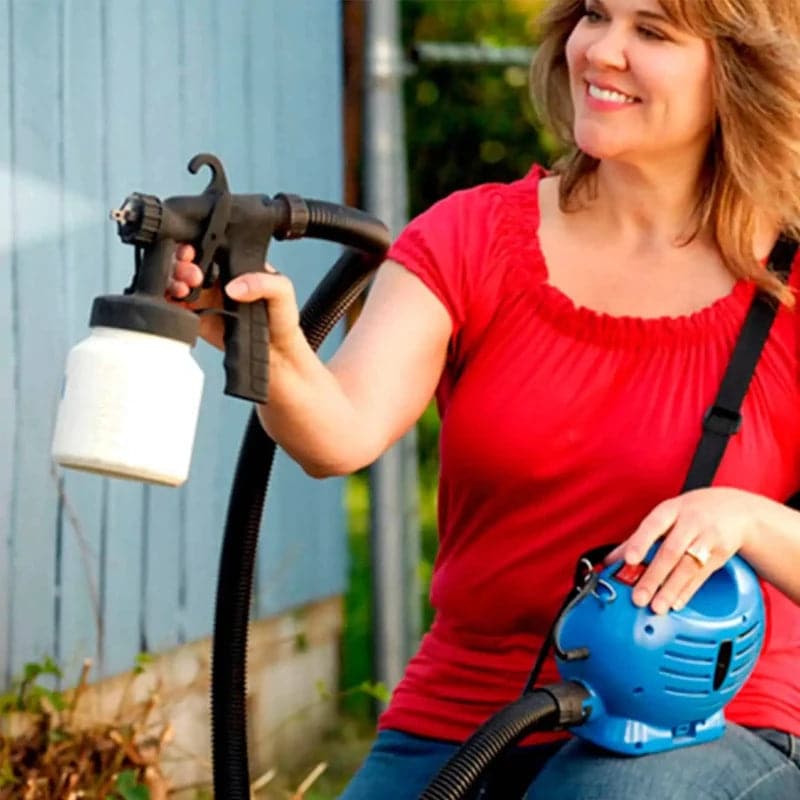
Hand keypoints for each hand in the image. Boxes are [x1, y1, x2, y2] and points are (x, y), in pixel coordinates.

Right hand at [169, 244, 300, 352]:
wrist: (278, 353)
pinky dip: (171, 304)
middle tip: (191, 275)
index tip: (193, 252)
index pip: (211, 249)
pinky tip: (177, 304)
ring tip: (184, 289)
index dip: (197, 247)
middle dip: (182, 264)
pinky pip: (178, 308)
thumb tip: (235, 286)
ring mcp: (206, 299)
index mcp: (235, 266)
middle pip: (189, 263)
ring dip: (174, 282)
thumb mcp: (283, 292)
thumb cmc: (282, 319)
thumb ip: (263, 283)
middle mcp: (218, 280)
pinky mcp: (198, 319)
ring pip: (180, 283)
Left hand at [605, 487, 766, 614]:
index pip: (653, 526)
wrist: (735, 509)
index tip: (629, 560)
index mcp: (670, 510)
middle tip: (639, 597)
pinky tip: (676, 604)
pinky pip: (702, 576)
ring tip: (656, 606)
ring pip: (687, 567)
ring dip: (670, 589)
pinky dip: (688, 591)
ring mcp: (708, 538)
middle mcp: (690, 522)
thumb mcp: (666, 516)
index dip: (640, 542)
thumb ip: (638, 538)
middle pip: (671, 551)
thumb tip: (609, 560)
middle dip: (653, 576)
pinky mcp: (721, 554)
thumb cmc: (691, 512)